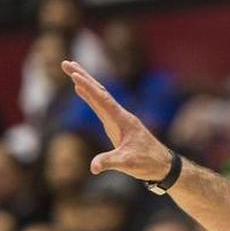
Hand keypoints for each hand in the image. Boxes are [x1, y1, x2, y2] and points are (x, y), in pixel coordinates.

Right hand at [61, 60, 173, 179]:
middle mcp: (120, 115)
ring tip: (71, 70)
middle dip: (83, 77)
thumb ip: (110, 162)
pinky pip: (100, 106)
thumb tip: (93, 167)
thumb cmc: (148, 163)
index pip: (103, 100)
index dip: (89, 88)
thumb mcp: (128, 164)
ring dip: (85, 83)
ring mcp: (118, 119)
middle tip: (65, 63)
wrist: (163, 165)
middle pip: (99, 92)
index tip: (74, 75)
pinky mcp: (116, 125)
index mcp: (123, 121)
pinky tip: (81, 89)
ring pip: (99, 96)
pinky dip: (90, 96)